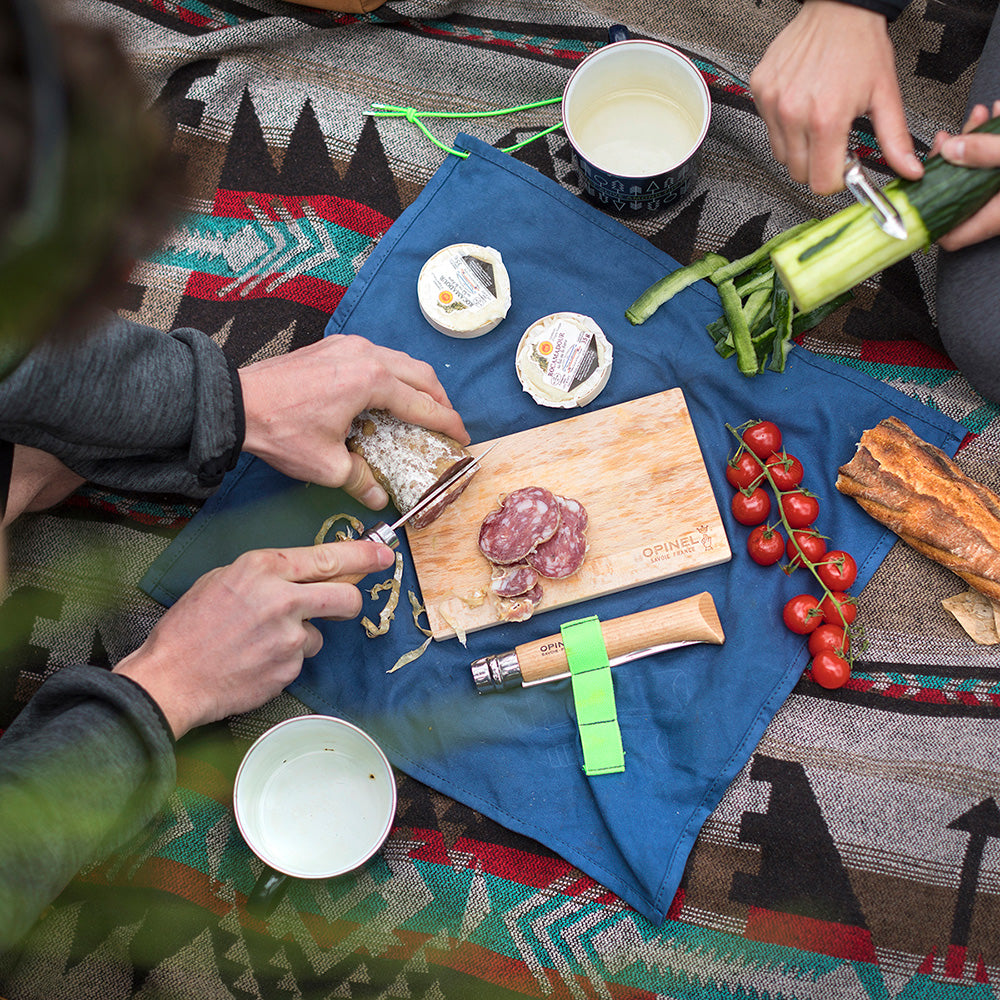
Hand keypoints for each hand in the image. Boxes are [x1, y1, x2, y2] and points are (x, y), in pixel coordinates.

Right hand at [113, 539, 394, 737]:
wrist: (170, 678)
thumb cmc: (189, 626)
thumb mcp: (223, 579)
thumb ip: (269, 574)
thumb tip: (308, 573)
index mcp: (264, 568)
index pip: (329, 557)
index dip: (363, 555)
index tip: (383, 553)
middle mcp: (282, 598)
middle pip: (346, 596)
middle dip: (352, 601)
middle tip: (345, 605)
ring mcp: (288, 637)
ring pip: (319, 633)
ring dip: (302, 637)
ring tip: (261, 642)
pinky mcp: (289, 668)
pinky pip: (300, 659)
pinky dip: (284, 660)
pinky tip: (255, 661)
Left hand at [238, 334, 469, 507]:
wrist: (234, 402)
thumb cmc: (281, 430)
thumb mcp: (326, 465)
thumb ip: (361, 481)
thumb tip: (380, 498)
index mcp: (373, 381)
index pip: (423, 405)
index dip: (447, 423)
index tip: (462, 438)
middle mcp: (366, 355)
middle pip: (420, 374)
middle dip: (440, 400)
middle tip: (449, 423)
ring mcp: (349, 345)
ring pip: (400, 360)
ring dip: (418, 384)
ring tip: (424, 408)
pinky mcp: (333, 346)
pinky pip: (377, 355)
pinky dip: (394, 374)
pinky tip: (388, 393)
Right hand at [750, 0, 923, 193]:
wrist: (838, 8)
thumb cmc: (860, 45)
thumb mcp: (885, 95)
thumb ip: (895, 140)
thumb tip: (908, 169)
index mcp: (826, 118)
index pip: (821, 182)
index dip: (836, 179)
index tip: (843, 167)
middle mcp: (794, 113)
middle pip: (798, 172)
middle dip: (818, 163)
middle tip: (833, 139)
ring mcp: (773, 102)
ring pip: (781, 154)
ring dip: (799, 147)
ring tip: (817, 120)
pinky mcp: (760, 92)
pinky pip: (768, 128)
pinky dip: (784, 125)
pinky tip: (802, 104)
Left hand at [932, 101, 999, 250]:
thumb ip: (986, 152)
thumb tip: (952, 149)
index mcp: (999, 217)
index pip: (950, 236)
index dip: (927, 216)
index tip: (915, 192)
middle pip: (963, 195)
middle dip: (956, 159)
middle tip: (954, 135)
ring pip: (986, 174)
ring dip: (981, 141)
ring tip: (984, 115)